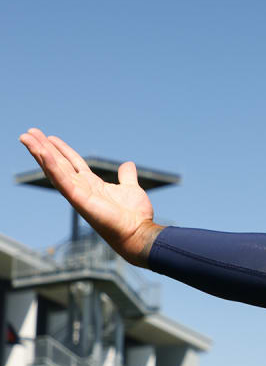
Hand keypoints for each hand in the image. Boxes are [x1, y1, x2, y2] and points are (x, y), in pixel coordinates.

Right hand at [18, 128, 160, 266]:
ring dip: (40, 153)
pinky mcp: (79, 199)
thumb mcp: (130, 189)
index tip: (49, 137)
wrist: (138, 232)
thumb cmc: (134, 216)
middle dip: (43, 147)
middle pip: (58, 163)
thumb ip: (127, 177)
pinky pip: (62, 180)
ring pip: (54, 169)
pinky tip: (42, 153)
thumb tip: (128, 164)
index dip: (61, 149)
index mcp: (91, 184)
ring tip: (26, 138)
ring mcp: (78, 193)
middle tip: (28, 132)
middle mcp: (81, 187)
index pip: (72, 162)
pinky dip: (51, 166)